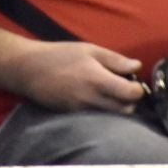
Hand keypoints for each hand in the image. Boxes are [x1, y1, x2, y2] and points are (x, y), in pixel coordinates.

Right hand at [12, 42, 146, 112]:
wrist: (29, 70)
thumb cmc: (60, 55)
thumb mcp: (89, 50)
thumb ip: (115, 60)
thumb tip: (136, 66)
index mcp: (98, 80)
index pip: (130, 95)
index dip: (137, 89)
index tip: (134, 82)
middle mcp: (91, 100)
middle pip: (125, 110)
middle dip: (130, 101)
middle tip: (123, 87)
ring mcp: (82, 111)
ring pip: (111, 116)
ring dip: (117, 107)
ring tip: (109, 92)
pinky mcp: (74, 116)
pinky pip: (96, 117)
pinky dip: (102, 110)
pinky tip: (94, 97)